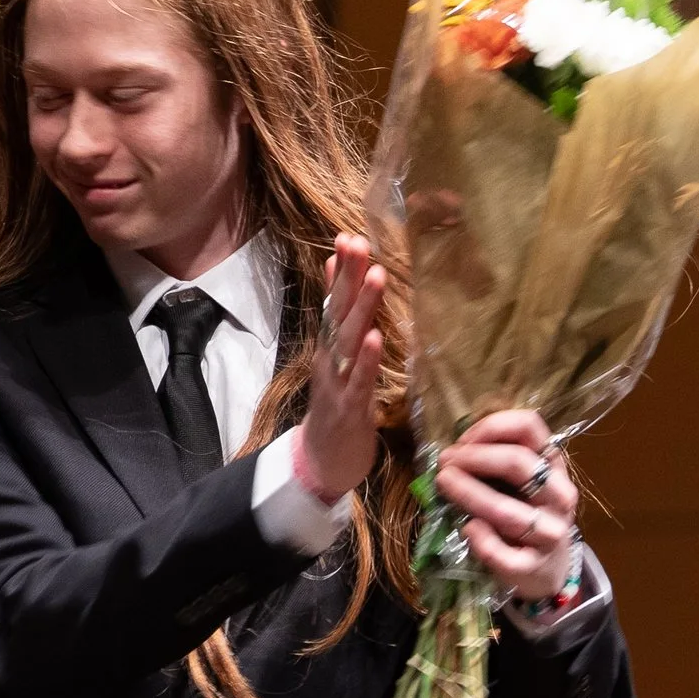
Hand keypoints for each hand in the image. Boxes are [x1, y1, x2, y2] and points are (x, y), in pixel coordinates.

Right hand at [299, 234, 385, 500]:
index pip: (333, 301)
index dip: (341, 270)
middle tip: (356, 242)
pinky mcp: (350, 408)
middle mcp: (330, 358)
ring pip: (350, 341)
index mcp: (330, 346)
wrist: (321, 461)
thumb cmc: (335, 407)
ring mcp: (338, 382)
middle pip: (338, 313)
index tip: (348, 236)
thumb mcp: (335, 358)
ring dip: (361, 309)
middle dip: (348, 277)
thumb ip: (336, 317)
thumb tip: (333, 273)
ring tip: (375, 276)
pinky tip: (377, 338)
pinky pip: (361, 380)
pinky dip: (368, 359)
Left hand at [434, 408, 576, 602]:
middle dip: (475, 458)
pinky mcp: (532, 567)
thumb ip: (495, 464)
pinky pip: (503, 554)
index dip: (492, 427)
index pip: (530, 429)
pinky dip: (481, 540)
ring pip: (507, 511)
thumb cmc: (524, 516)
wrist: (546, 570)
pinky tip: (468, 529)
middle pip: (519, 465)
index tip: (463, 440)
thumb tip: (450, 453)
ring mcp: (549, 533)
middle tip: (445, 461)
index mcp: (553, 466)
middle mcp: (559, 496)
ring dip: (469, 493)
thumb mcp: (520, 484)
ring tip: (443, 482)